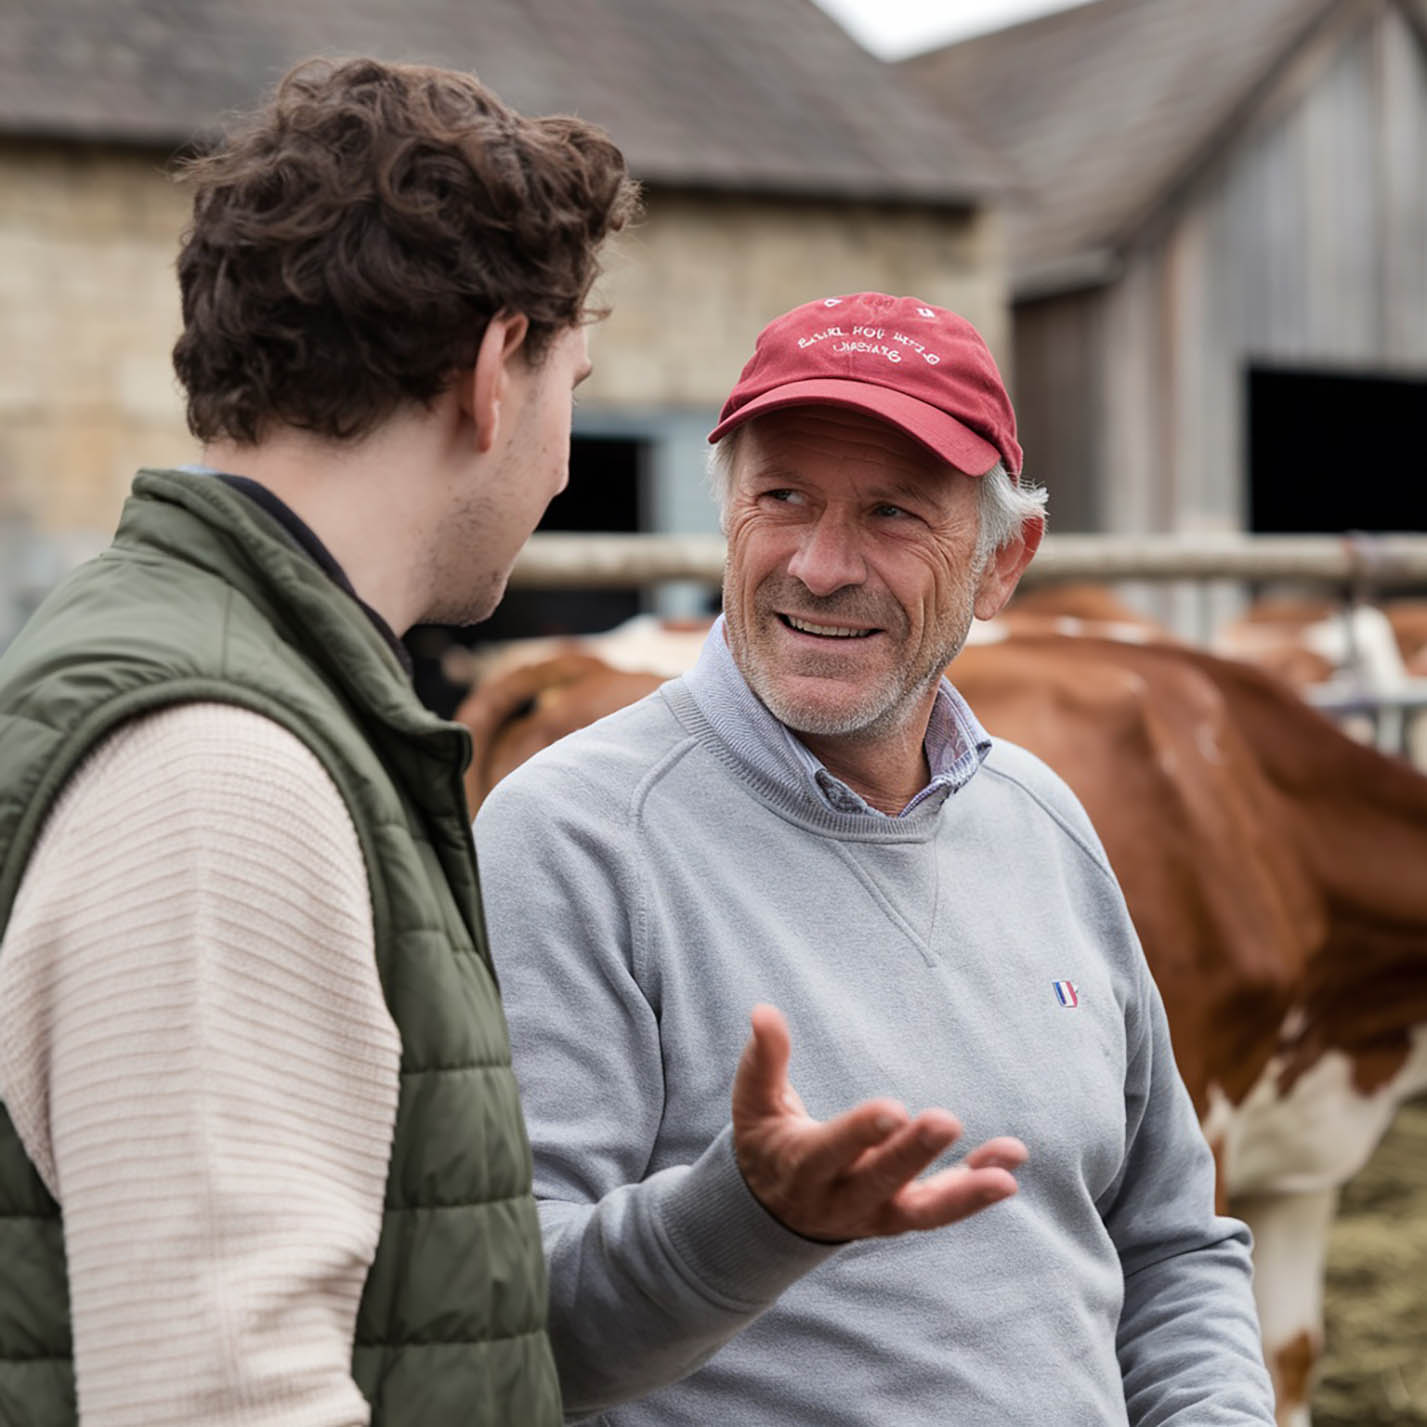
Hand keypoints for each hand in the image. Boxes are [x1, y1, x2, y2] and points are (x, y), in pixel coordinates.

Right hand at [731, 1004, 1025, 1241]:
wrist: (773, 1214)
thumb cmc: (766, 1143)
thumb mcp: (755, 1104)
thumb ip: (763, 1060)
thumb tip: (763, 1011)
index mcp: (801, 1168)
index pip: (831, 1151)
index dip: (861, 1133)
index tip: (893, 1108)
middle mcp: (838, 1200)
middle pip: (879, 1182)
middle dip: (913, 1155)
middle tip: (947, 1121)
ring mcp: (873, 1217)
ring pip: (921, 1211)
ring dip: (964, 1194)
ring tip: (1006, 1176)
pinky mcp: (899, 1219)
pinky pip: (941, 1207)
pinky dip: (974, 1191)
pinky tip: (1008, 1167)